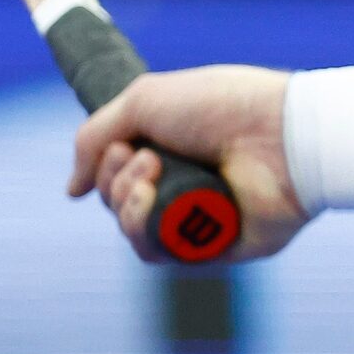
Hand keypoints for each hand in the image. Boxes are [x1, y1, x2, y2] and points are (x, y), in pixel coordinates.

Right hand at [67, 65, 307, 262]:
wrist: (280, 133)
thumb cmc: (221, 107)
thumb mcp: (143, 101)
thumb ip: (95, 138)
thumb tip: (73, 190)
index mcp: (176, 150)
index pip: (119, 173)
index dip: (108, 165)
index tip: (124, 145)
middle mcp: (187, 185)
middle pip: (120, 204)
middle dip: (118, 182)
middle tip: (147, 158)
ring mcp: (202, 218)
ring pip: (135, 232)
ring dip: (128, 206)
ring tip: (152, 177)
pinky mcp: (218, 247)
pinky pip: (161, 253)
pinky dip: (147, 229)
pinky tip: (157, 201)